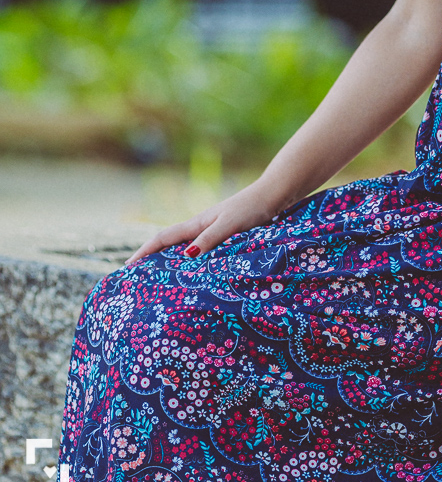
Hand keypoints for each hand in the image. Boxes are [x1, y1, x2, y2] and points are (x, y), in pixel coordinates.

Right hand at [121, 178, 283, 267]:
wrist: (274, 196)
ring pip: (185, 250)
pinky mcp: (226, 237)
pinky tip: (196, 277)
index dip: (144, 252)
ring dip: (171, 264)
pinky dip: (192, 265)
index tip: (127, 267)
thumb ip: (209, 239)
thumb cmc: (252, 209)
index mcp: (197, 224)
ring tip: (161, 285)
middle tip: (138, 282)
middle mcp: (201, 228)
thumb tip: (185, 256)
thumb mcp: (229, 225)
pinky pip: (201, 253)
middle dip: (152, 260)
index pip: (163, 238)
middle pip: (170, 245)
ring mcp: (212, 231)